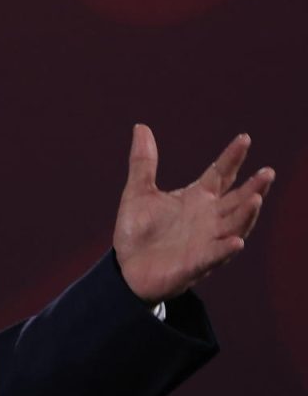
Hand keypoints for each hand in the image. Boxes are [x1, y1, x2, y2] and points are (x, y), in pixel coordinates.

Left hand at [113, 124, 273, 302]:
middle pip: (237, 200)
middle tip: (267, 172)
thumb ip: (143, 162)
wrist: (127, 268)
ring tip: (256, 198)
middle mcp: (208, 218)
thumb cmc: (138, 231)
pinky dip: (225, 249)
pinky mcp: (196, 264)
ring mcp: (205, 241)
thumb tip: (141, 126)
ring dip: (246, 214)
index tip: (244, 138)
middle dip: (253, 187)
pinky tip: (236, 241)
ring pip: (234, 226)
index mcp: (196, 199)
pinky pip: (214, 256)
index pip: (220, 174)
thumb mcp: (138, 192)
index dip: (232, 157)